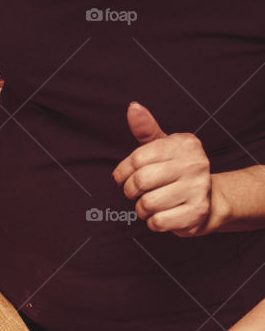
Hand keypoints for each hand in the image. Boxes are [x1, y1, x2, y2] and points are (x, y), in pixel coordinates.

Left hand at [112, 102, 212, 235]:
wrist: (209, 201)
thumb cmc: (178, 172)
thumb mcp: (164, 147)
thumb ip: (147, 130)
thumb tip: (133, 107)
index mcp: (184, 144)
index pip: (138, 158)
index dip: (122, 172)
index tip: (120, 178)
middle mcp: (194, 163)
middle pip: (140, 182)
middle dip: (130, 191)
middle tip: (134, 193)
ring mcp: (198, 188)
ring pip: (147, 204)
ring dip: (142, 209)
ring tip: (151, 204)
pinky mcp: (196, 212)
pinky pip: (158, 221)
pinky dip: (153, 222)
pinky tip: (162, 214)